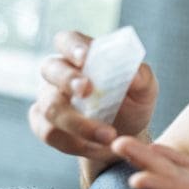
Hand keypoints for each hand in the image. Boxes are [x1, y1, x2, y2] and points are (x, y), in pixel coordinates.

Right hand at [29, 31, 158, 163]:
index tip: (85, 57)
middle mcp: (59, 73)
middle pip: (50, 69)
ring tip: (109, 136)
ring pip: (50, 107)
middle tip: (87, 91)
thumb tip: (134, 75)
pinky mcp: (43, 124)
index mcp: (82, 55)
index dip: (73, 46)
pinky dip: (74, 143)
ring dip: (79, 123)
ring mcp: (47, 98)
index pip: (68, 40)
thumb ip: (142, 78)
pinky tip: (98, 148)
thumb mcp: (145, 90)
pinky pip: (49, 132)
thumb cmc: (132, 103)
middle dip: (68, 80)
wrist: (124, 137)